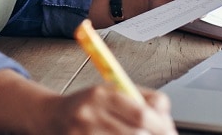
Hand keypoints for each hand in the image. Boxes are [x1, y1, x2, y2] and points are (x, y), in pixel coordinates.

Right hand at [37, 84, 176, 133]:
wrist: (52, 117)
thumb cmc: (87, 105)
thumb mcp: (111, 91)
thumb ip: (141, 98)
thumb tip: (165, 116)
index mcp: (100, 95)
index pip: (140, 113)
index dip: (161, 125)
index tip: (169, 131)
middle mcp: (89, 115)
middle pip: (136, 134)